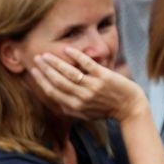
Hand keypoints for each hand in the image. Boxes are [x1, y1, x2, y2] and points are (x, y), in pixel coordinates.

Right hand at [29, 48, 147, 123]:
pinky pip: (87, 65)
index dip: (41, 81)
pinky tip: (67, 50)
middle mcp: (80, 97)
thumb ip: (69, 107)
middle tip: (36, 59)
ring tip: (46, 55)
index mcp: (73, 107)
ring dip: (55, 63)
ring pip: (68, 73)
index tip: (33, 71)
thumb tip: (55, 98)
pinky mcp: (103, 77)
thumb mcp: (84, 114)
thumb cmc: (106, 110)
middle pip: (57, 81)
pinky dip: (76, 56)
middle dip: (45, 69)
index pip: (52, 92)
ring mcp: (92, 87)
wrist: (129, 108)